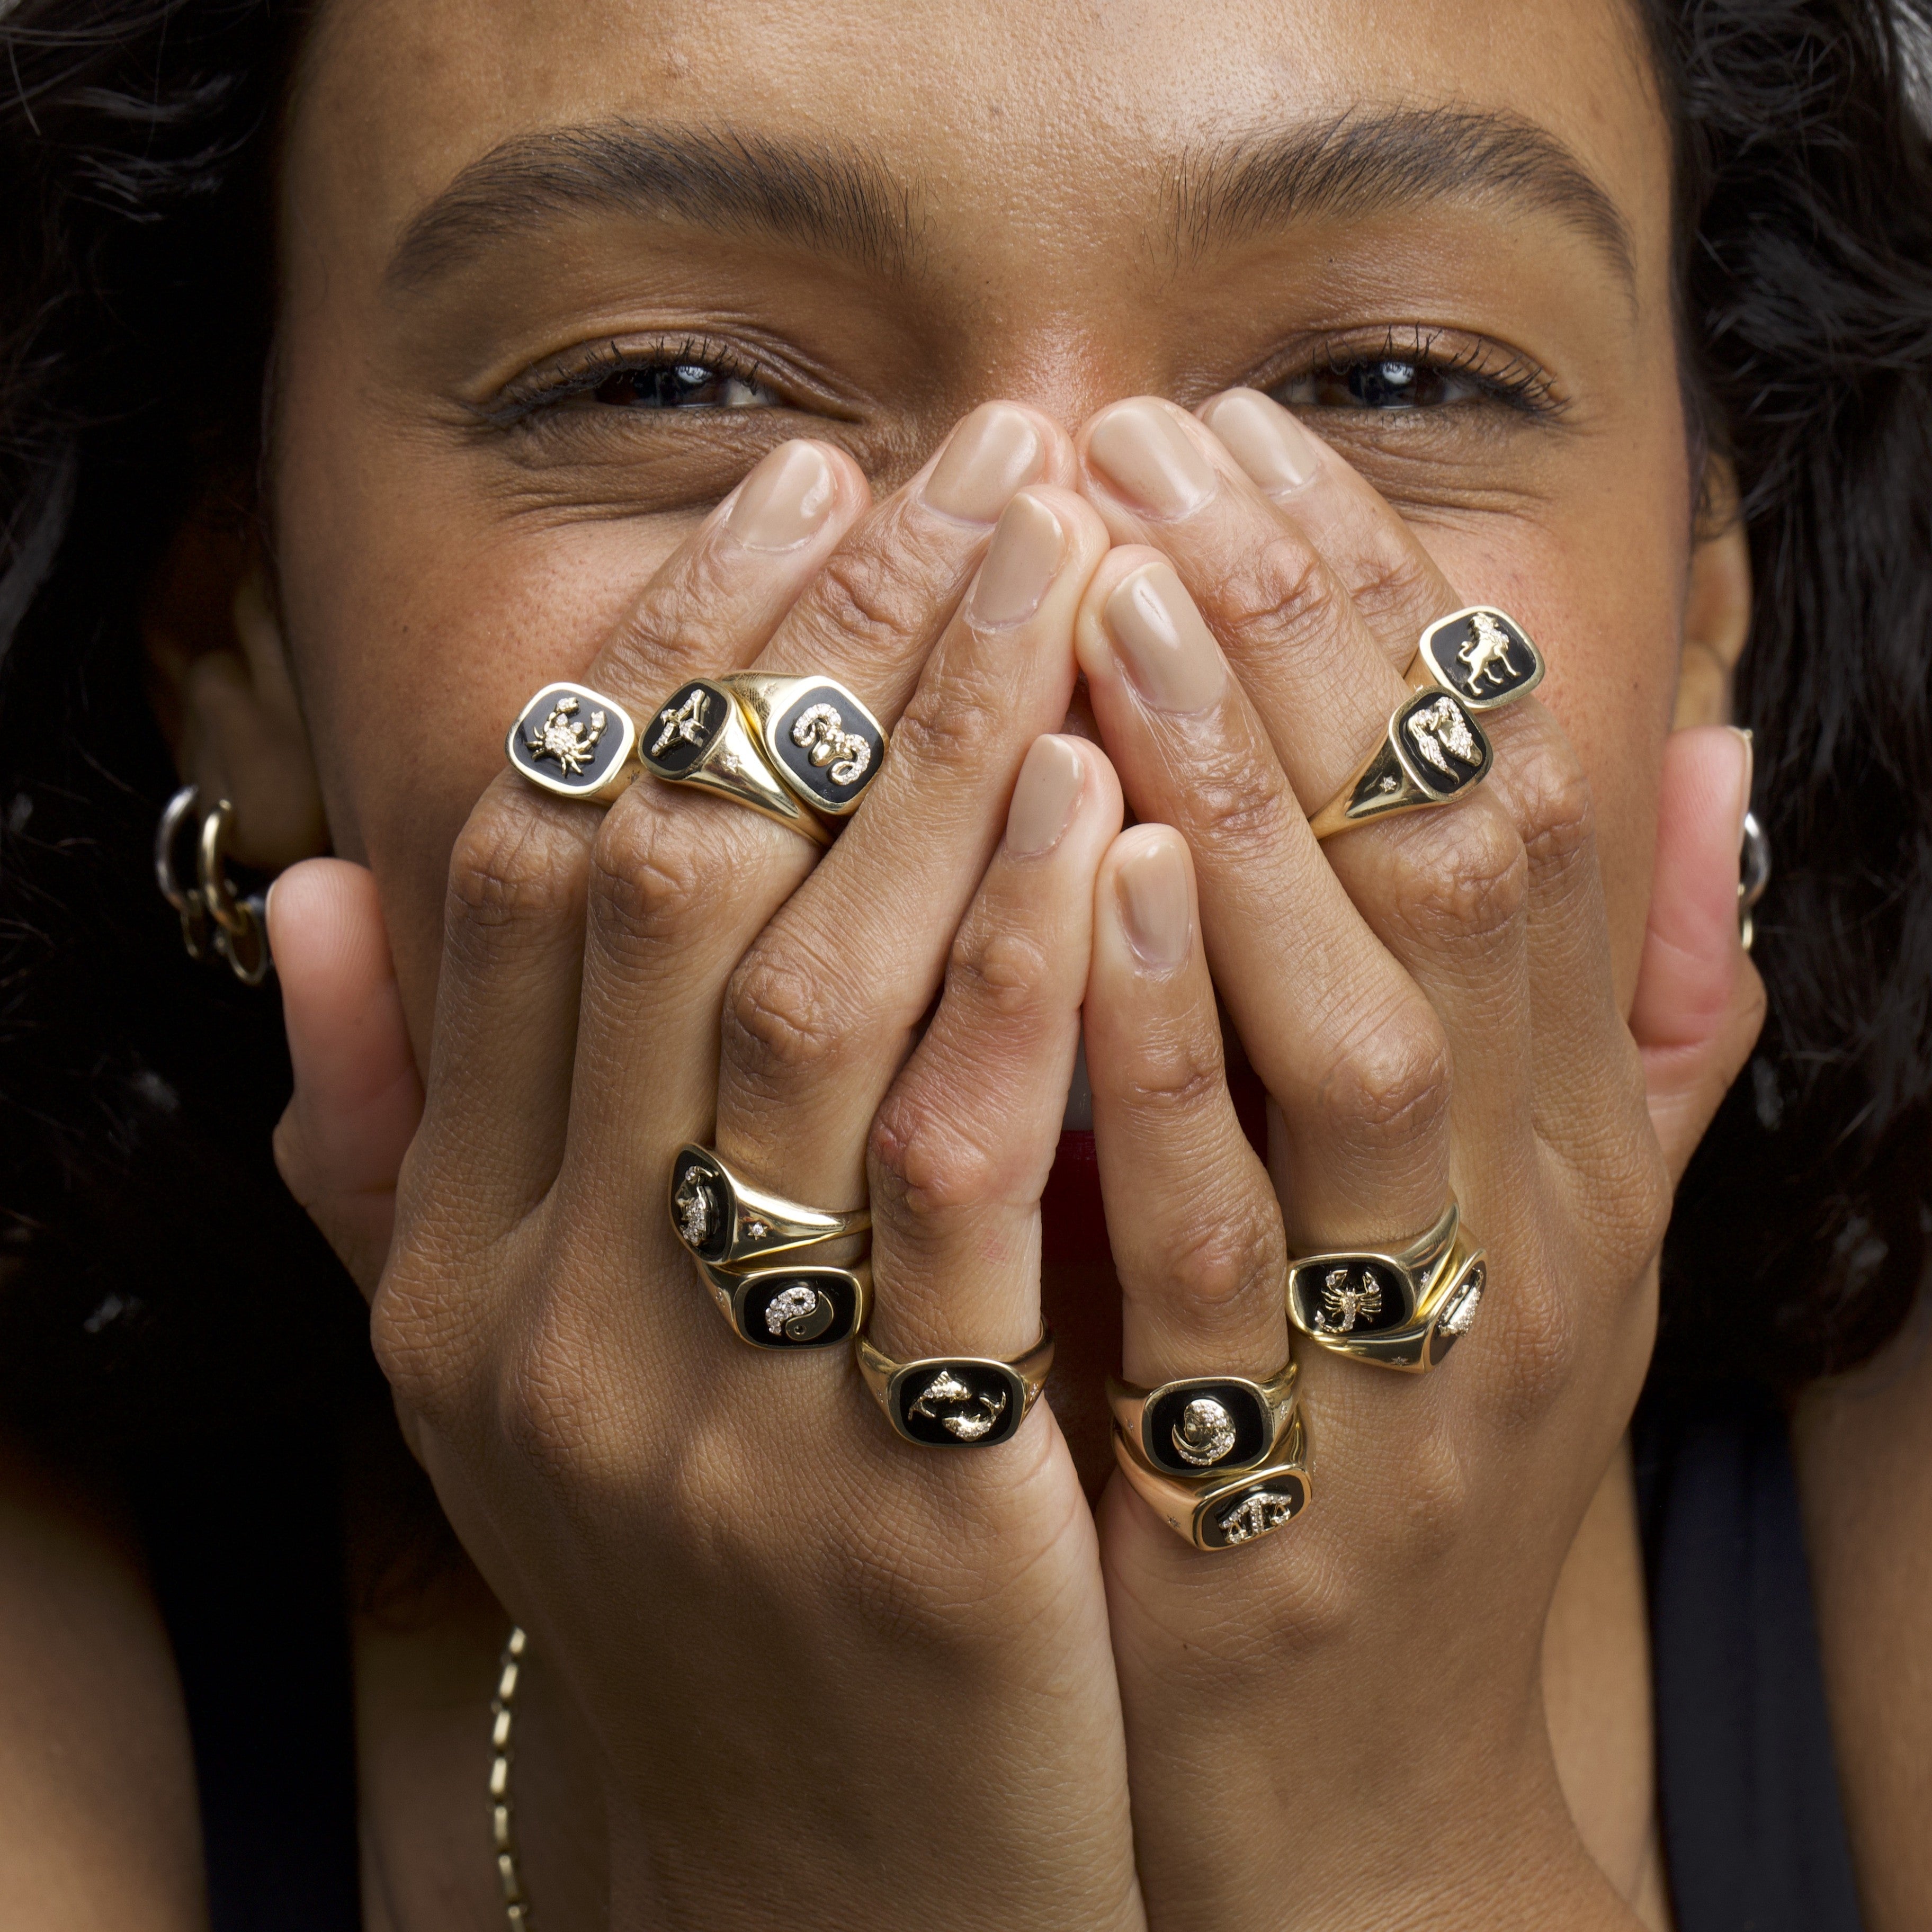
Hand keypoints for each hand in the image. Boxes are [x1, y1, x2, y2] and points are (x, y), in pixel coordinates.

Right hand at [272, 410, 1148, 1929]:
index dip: (666, 649)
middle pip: (673, 880)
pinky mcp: (896, 1500)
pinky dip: (1028, 978)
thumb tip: (315, 890)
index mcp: (457, 1251)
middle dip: (827, 647)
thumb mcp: (514, 1369)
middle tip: (974, 464)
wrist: (825, 1885)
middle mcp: (543, 1303)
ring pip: (808, 996)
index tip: (807, 489)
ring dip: (936, 755)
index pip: (530, 868)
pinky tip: (1113, 811)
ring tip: (1057, 564)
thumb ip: (409, 1136)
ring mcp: (711, 1404)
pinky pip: (956, 1183)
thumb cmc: (711, 1573)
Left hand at [1058, 393, 1759, 1928]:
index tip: (1231, 443)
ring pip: (1350, 1026)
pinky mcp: (1275, 1493)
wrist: (1356, 1811)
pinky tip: (1089, 877)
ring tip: (1118, 598)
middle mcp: (1518, 1225)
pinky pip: (1222, 1236)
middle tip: (1142, 446)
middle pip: (1438, 868)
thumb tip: (1704, 767)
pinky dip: (1167, 1048)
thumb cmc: (1408, 1477)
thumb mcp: (1554, 1241)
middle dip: (1297, 639)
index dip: (1372, 604)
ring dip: (1236, 796)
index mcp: (1563, 1145)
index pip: (1502, 804)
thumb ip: (1620, 1022)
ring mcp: (1412, 1359)